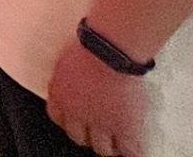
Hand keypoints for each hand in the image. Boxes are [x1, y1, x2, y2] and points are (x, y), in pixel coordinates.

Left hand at [47, 36, 147, 155]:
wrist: (109, 52)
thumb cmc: (91, 46)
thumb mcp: (67, 60)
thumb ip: (67, 75)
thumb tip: (73, 75)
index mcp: (61, 95)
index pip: (57, 117)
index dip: (69, 120)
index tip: (76, 119)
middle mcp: (77, 114)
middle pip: (78, 137)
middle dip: (88, 136)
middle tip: (99, 132)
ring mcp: (100, 124)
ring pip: (102, 148)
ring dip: (109, 147)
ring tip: (118, 143)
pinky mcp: (123, 128)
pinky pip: (128, 150)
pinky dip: (132, 151)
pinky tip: (135, 149)